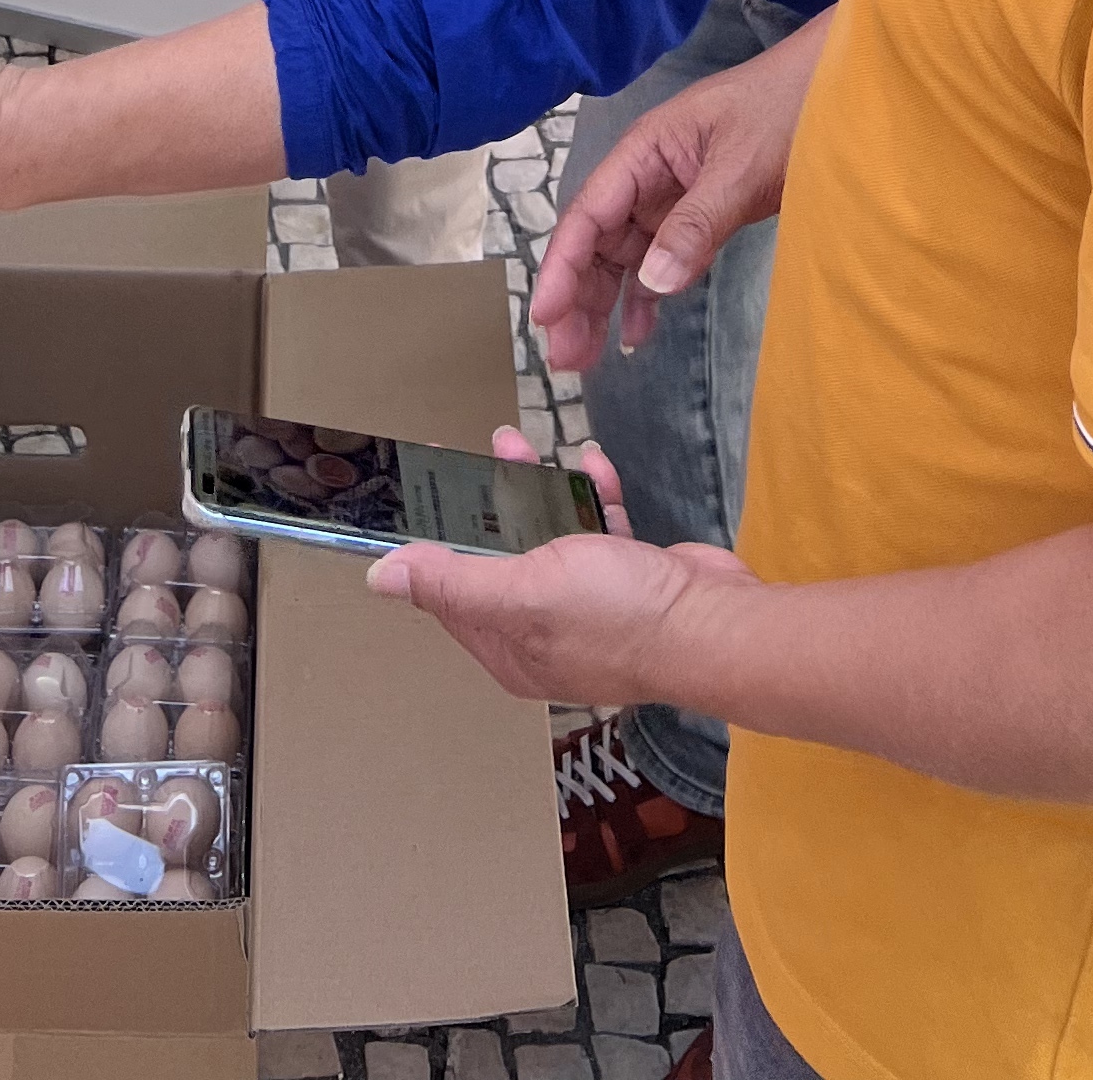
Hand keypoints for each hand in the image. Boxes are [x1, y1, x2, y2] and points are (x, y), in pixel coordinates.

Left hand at [368, 437, 760, 709]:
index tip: (423, 485)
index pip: (451, 592)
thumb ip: (453, 582)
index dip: (434, 540)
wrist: (714, 621)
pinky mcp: (627, 578)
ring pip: (547, 537)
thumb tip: (379, 580)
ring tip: (525, 446)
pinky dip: (592, 497)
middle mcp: (542, 630)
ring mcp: (588, 605)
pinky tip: (594, 467)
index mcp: (509, 647)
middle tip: (482, 452)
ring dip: (537, 489)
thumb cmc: (617, 614)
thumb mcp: (523, 593)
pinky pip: (596, 529)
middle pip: (500, 557)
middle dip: (490, 502)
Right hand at [527, 18, 821, 372]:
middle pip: (597, 241)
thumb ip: (697, 222)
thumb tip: (652, 283)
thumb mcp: (741, 167)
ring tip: (584, 359)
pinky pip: (661, 259)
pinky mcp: (700, 215)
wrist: (839, 93)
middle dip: (575, 296)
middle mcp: (648, 175)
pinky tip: (636, 335)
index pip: (589, 213)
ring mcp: (673, 196)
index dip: (562, 266)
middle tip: (564, 358)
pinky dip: (645, 297)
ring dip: (601, 303)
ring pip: (623, 256)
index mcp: (645, 151)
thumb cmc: (786, 110)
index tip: (543, 315)